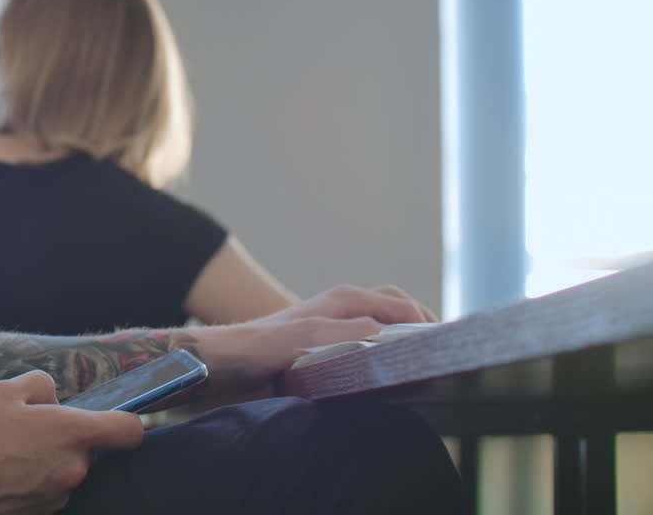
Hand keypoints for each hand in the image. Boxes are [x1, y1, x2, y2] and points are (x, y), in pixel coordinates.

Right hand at [0, 370, 143, 514]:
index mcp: (73, 434)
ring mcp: (57, 497)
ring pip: (63, 471)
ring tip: (5, 453)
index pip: (129, 431)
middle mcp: (73, 470)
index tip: (111, 420)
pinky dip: (31, 481)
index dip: (124, 422)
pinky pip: (45, 491)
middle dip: (63, 439)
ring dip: (46, 461)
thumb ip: (41, 385)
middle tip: (25, 430)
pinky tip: (1, 472)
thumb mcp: (5, 390)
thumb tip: (53, 400)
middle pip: (86, 450)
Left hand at [194, 284, 437, 400]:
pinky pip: (369, 343)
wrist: (226, 364)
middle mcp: (344, 309)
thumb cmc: (260, 347)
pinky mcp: (330, 346)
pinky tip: (392, 374)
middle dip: (421, 323)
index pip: (400, 304)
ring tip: (423, 363)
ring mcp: (338, 326)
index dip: (425, 322)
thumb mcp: (305, 338)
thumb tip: (387, 331)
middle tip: (439, 353)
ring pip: (385, 324)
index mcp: (344, 299)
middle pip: (397, 306)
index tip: (446, 346)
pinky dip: (387, 352)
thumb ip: (346, 332)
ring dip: (405, 337)